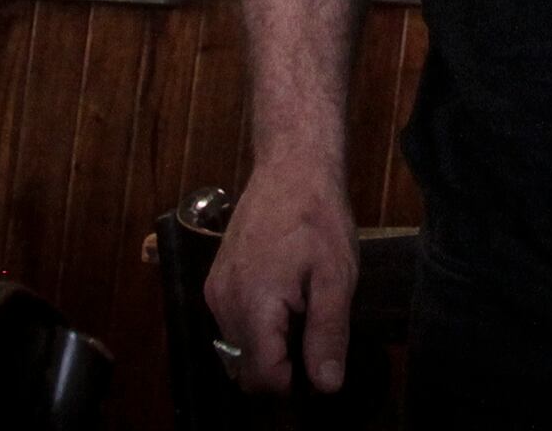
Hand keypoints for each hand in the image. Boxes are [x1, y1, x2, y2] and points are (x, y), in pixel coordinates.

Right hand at [204, 159, 357, 393]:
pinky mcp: (216, 280)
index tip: (317, 364)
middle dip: (280, 364)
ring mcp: (215, 290)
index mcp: (252, 304)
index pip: (261, 378)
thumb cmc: (318, 218)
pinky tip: (286, 297)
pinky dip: (258, 324)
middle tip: (315, 334)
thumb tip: (326, 385)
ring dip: (269, 344)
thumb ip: (328, 334)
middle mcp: (223, 302)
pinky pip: (233, 321)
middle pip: (246, 367)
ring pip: (239, 347)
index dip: (292, 383)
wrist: (291, 168)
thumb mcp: (336, 278)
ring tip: (302, 308)